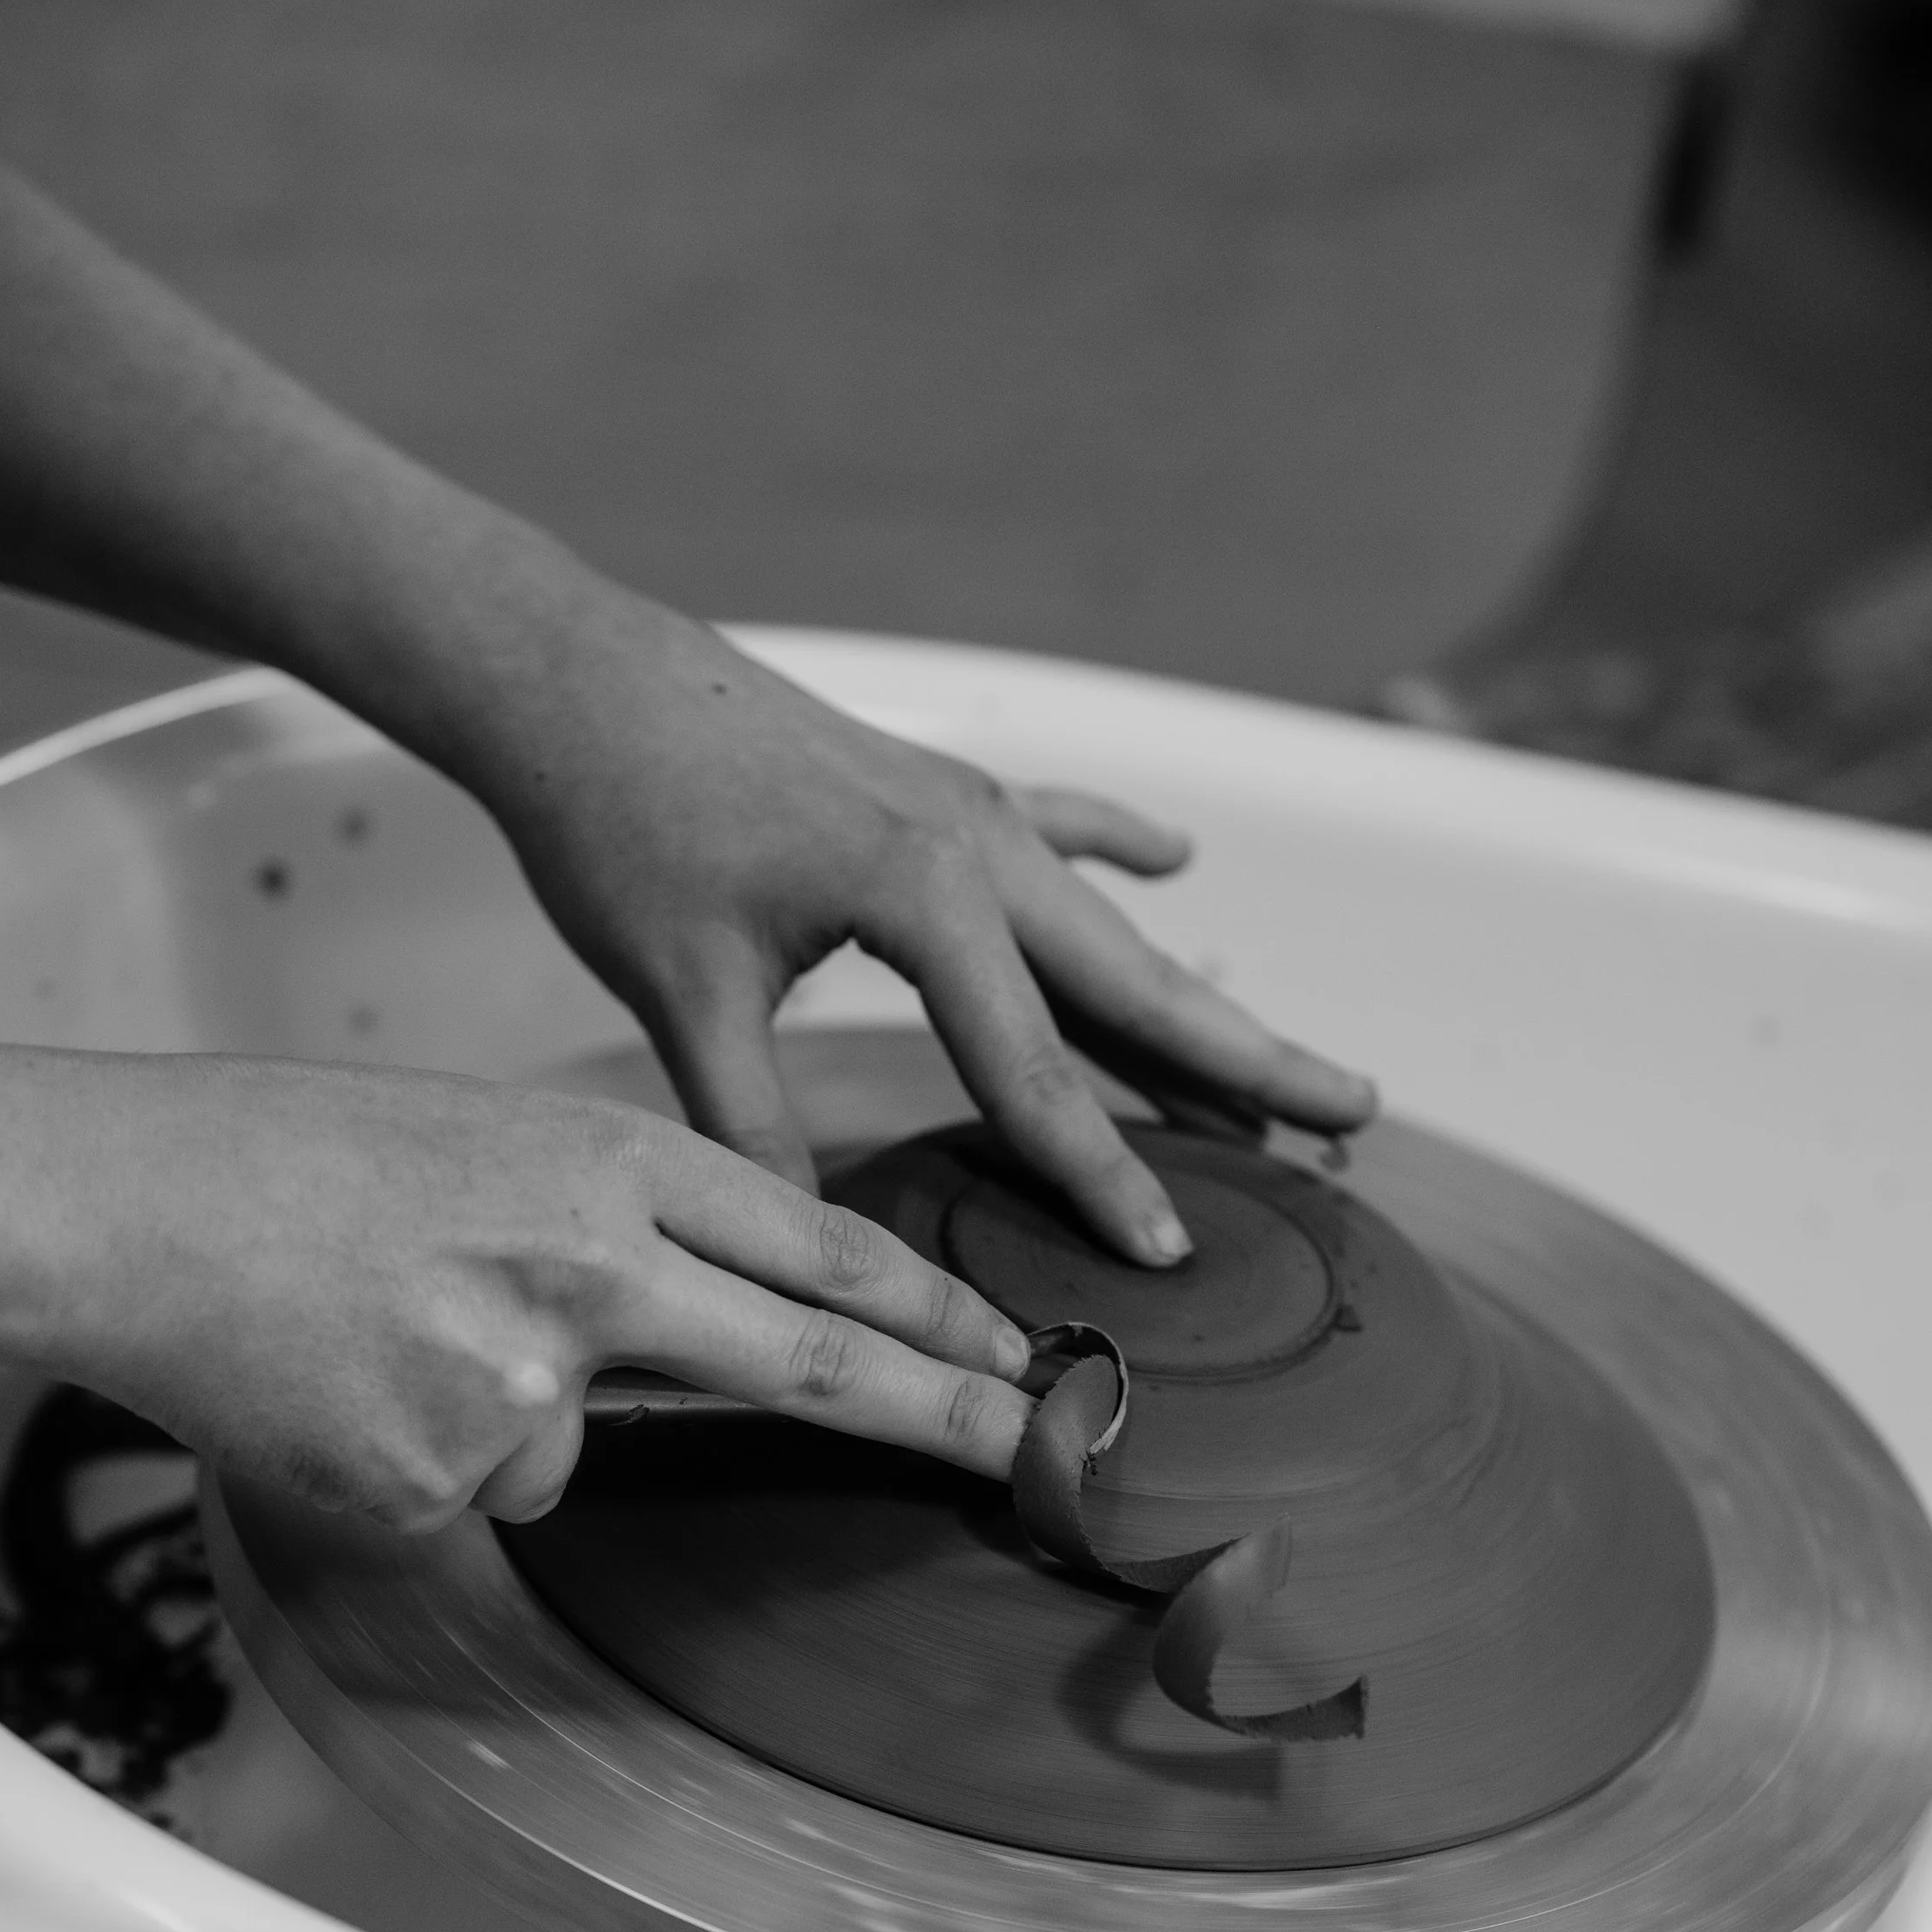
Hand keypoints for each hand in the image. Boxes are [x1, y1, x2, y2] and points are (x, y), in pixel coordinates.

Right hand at [17, 1055, 1030, 1526]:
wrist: (124, 1203)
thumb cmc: (285, 1158)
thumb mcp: (490, 1137)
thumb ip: (612, 1231)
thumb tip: (680, 1345)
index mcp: (605, 1156)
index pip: (819, 1244)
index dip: (931, 1309)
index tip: (1017, 1352)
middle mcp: (588, 1264)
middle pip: (806, 1361)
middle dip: (937, 1413)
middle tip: (1034, 1451)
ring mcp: (517, 1377)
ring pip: (572, 1448)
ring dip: (496, 1418)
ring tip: (371, 1335)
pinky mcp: (440, 1475)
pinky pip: (471, 1494)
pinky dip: (416, 1461)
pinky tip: (334, 1391)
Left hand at [449, 566, 1376, 1268]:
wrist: (578, 677)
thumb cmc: (619, 826)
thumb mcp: (680, 993)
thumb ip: (753, 1128)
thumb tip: (810, 1254)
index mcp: (923, 893)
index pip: (1034, 1068)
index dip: (1102, 1172)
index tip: (1165, 1253)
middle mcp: (976, 841)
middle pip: (1138, 980)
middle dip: (1247, 1064)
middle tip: (1353, 1120)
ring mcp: (968, 806)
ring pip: (1113, 923)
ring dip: (1200, 994)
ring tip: (1288, 1066)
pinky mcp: (937, 789)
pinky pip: (1063, 829)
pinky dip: (1124, 849)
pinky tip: (1183, 865)